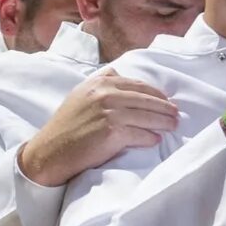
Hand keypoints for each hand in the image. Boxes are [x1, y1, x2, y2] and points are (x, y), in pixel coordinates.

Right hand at [15, 71, 181, 188]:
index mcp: (100, 82)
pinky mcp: (112, 132)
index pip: (138, 85)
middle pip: (146, 99)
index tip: (166, 101)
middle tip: (176, 114)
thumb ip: (101, 82)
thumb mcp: (80, 94)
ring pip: (147, 116)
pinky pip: (140, 134)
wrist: (50, 152)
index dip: (156, 94)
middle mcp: (105, 94)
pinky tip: (155, 139)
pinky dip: (150, 137)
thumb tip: (121, 74)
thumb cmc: (66, 125)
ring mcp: (110, 112)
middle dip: (165, 107)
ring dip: (163, 122)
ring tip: (172, 126)